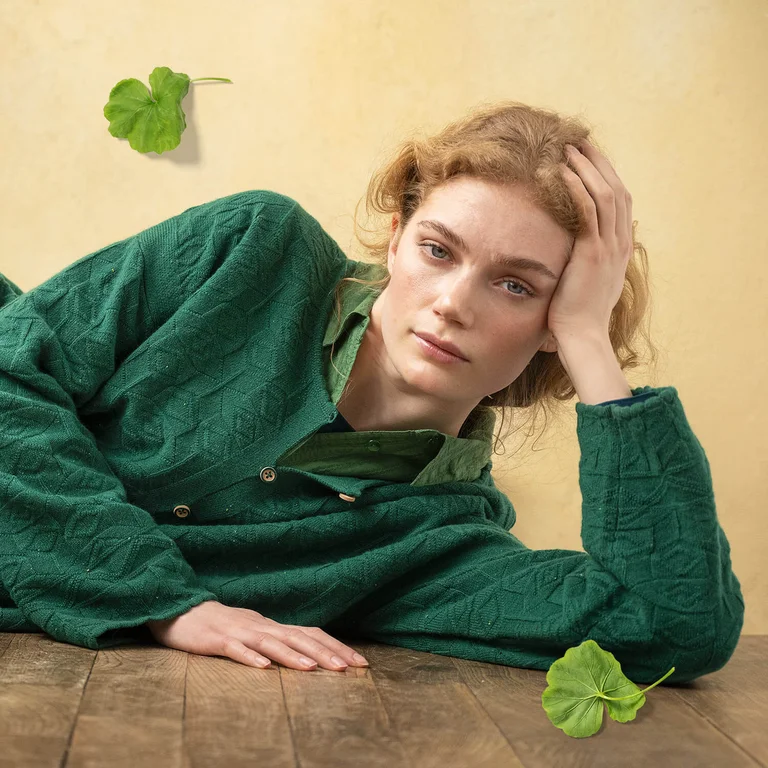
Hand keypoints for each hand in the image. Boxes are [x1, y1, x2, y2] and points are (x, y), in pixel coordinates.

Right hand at [145, 600, 368, 670]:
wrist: (181, 610)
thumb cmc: (219, 626)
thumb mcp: (253, 633)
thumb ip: (276, 641)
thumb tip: (307, 653)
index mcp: (271, 626)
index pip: (310, 634)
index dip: (335, 646)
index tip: (360, 662)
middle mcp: (261, 626)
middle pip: (298, 637)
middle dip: (325, 652)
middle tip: (349, 667)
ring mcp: (239, 631)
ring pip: (271, 642)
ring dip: (293, 655)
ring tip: (313, 668)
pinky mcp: (216, 640)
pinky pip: (234, 649)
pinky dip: (250, 658)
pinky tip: (263, 668)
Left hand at [547, 140, 633, 340]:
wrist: (582, 336)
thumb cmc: (578, 315)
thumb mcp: (588, 283)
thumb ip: (589, 262)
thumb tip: (581, 252)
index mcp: (620, 248)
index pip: (619, 202)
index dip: (606, 176)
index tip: (589, 160)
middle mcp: (620, 243)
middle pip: (616, 190)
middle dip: (599, 163)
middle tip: (581, 142)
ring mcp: (609, 247)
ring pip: (605, 195)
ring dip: (587, 168)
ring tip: (570, 149)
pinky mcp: (593, 252)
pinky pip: (589, 211)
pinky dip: (577, 188)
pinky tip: (563, 173)